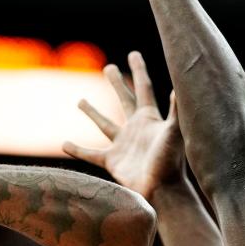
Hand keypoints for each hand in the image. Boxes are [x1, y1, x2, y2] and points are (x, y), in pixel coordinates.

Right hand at [64, 51, 183, 199]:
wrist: (162, 192)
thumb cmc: (170, 163)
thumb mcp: (173, 133)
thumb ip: (175, 111)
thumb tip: (179, 87)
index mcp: (149, 118)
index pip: (143, 88)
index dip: (139, 70)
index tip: (133, 54)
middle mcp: (135, 129)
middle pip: (124, 100)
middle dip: (117, 83)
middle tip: (108, 68)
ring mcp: (123, 145)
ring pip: (104, 124)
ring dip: (92, 112)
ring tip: (79, 100)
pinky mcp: (113, 162)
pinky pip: (91, 154)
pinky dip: (77, 149)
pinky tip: (64, 143)